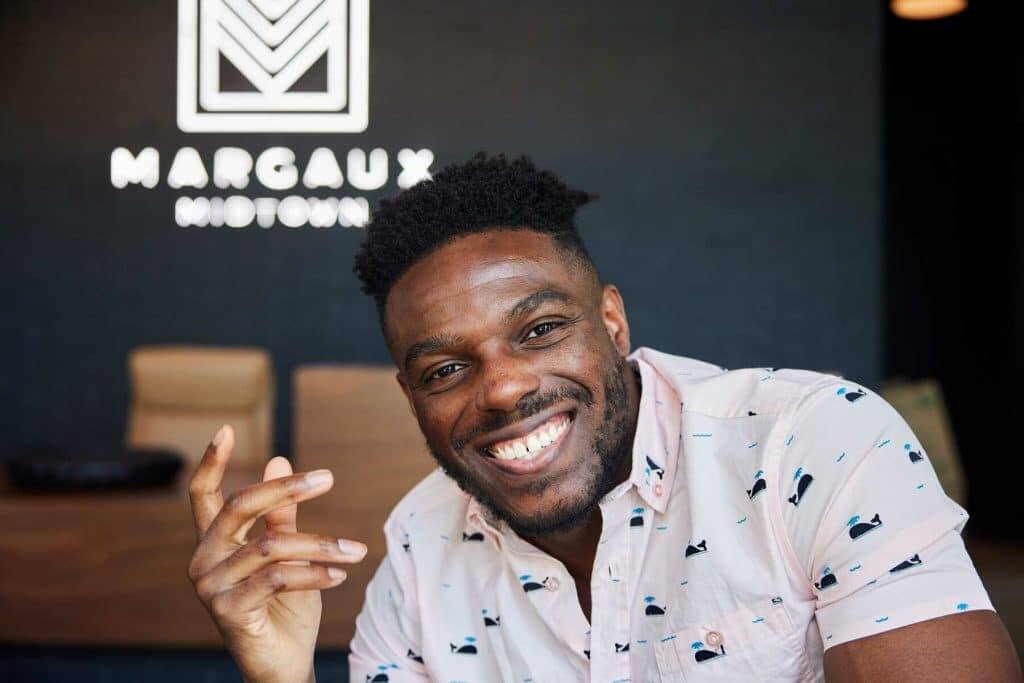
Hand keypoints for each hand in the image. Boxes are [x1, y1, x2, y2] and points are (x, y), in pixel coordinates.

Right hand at [187, 424, 366, 682]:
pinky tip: (340, 575)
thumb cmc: (285, 608)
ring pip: (271, 546)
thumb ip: (280, 514)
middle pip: (240, 507)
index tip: (224, 429)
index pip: (203, 496)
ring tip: (355, 551)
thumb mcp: (288, 554)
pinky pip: (276, 577)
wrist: (284, 665)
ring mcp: (211, 586)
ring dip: (321, 545)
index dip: (211, 462)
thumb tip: (278, 460)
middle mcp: (204, 559)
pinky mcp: (228, 609)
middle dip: (286, 489)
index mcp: (214, 542)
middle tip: (327, 478)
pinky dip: (314, 573)